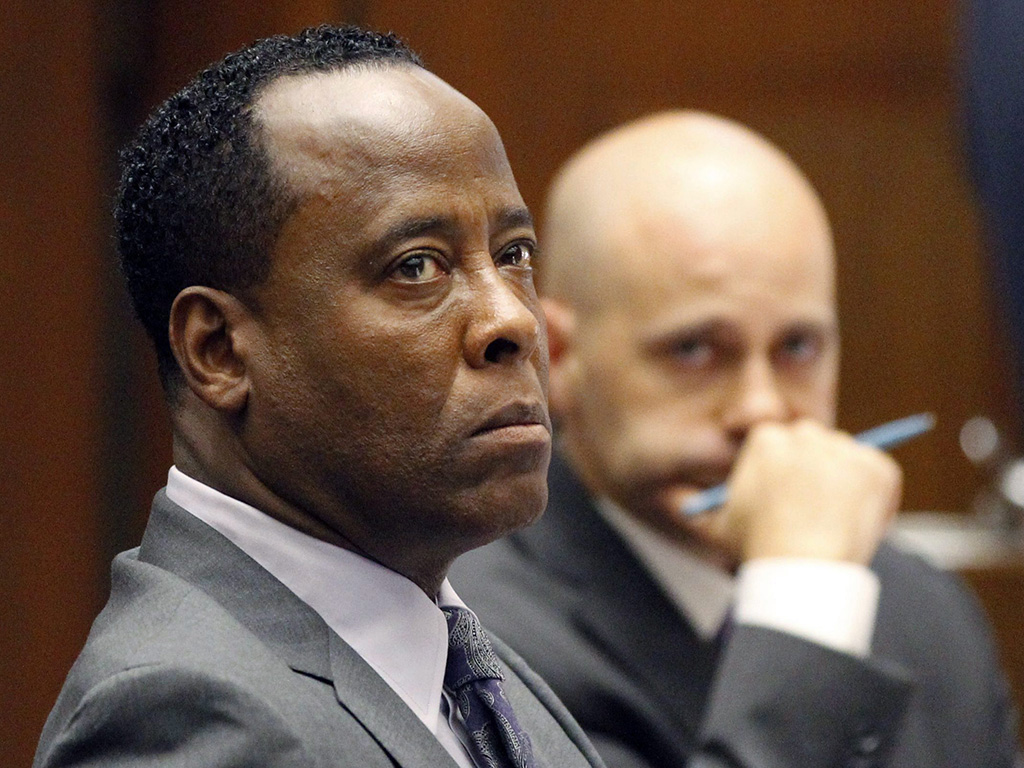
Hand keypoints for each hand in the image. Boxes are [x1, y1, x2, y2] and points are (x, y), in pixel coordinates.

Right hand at [685, 419, 901, 564]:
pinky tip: (854, 523)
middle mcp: (806, 434)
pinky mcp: (878, 467)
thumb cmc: (757, 547)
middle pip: (815, 446)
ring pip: (848, 460)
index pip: (780, 446)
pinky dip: (876, 498)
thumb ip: (685, 506)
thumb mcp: (714, 526)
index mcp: (766, 440)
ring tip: (831, 525)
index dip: (785, 478)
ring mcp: (845, 448)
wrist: (803, 567)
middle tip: (815, 514)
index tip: (789, 503)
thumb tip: (664, 496)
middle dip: (816, 475)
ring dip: (845, 486)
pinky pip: (880, 475)